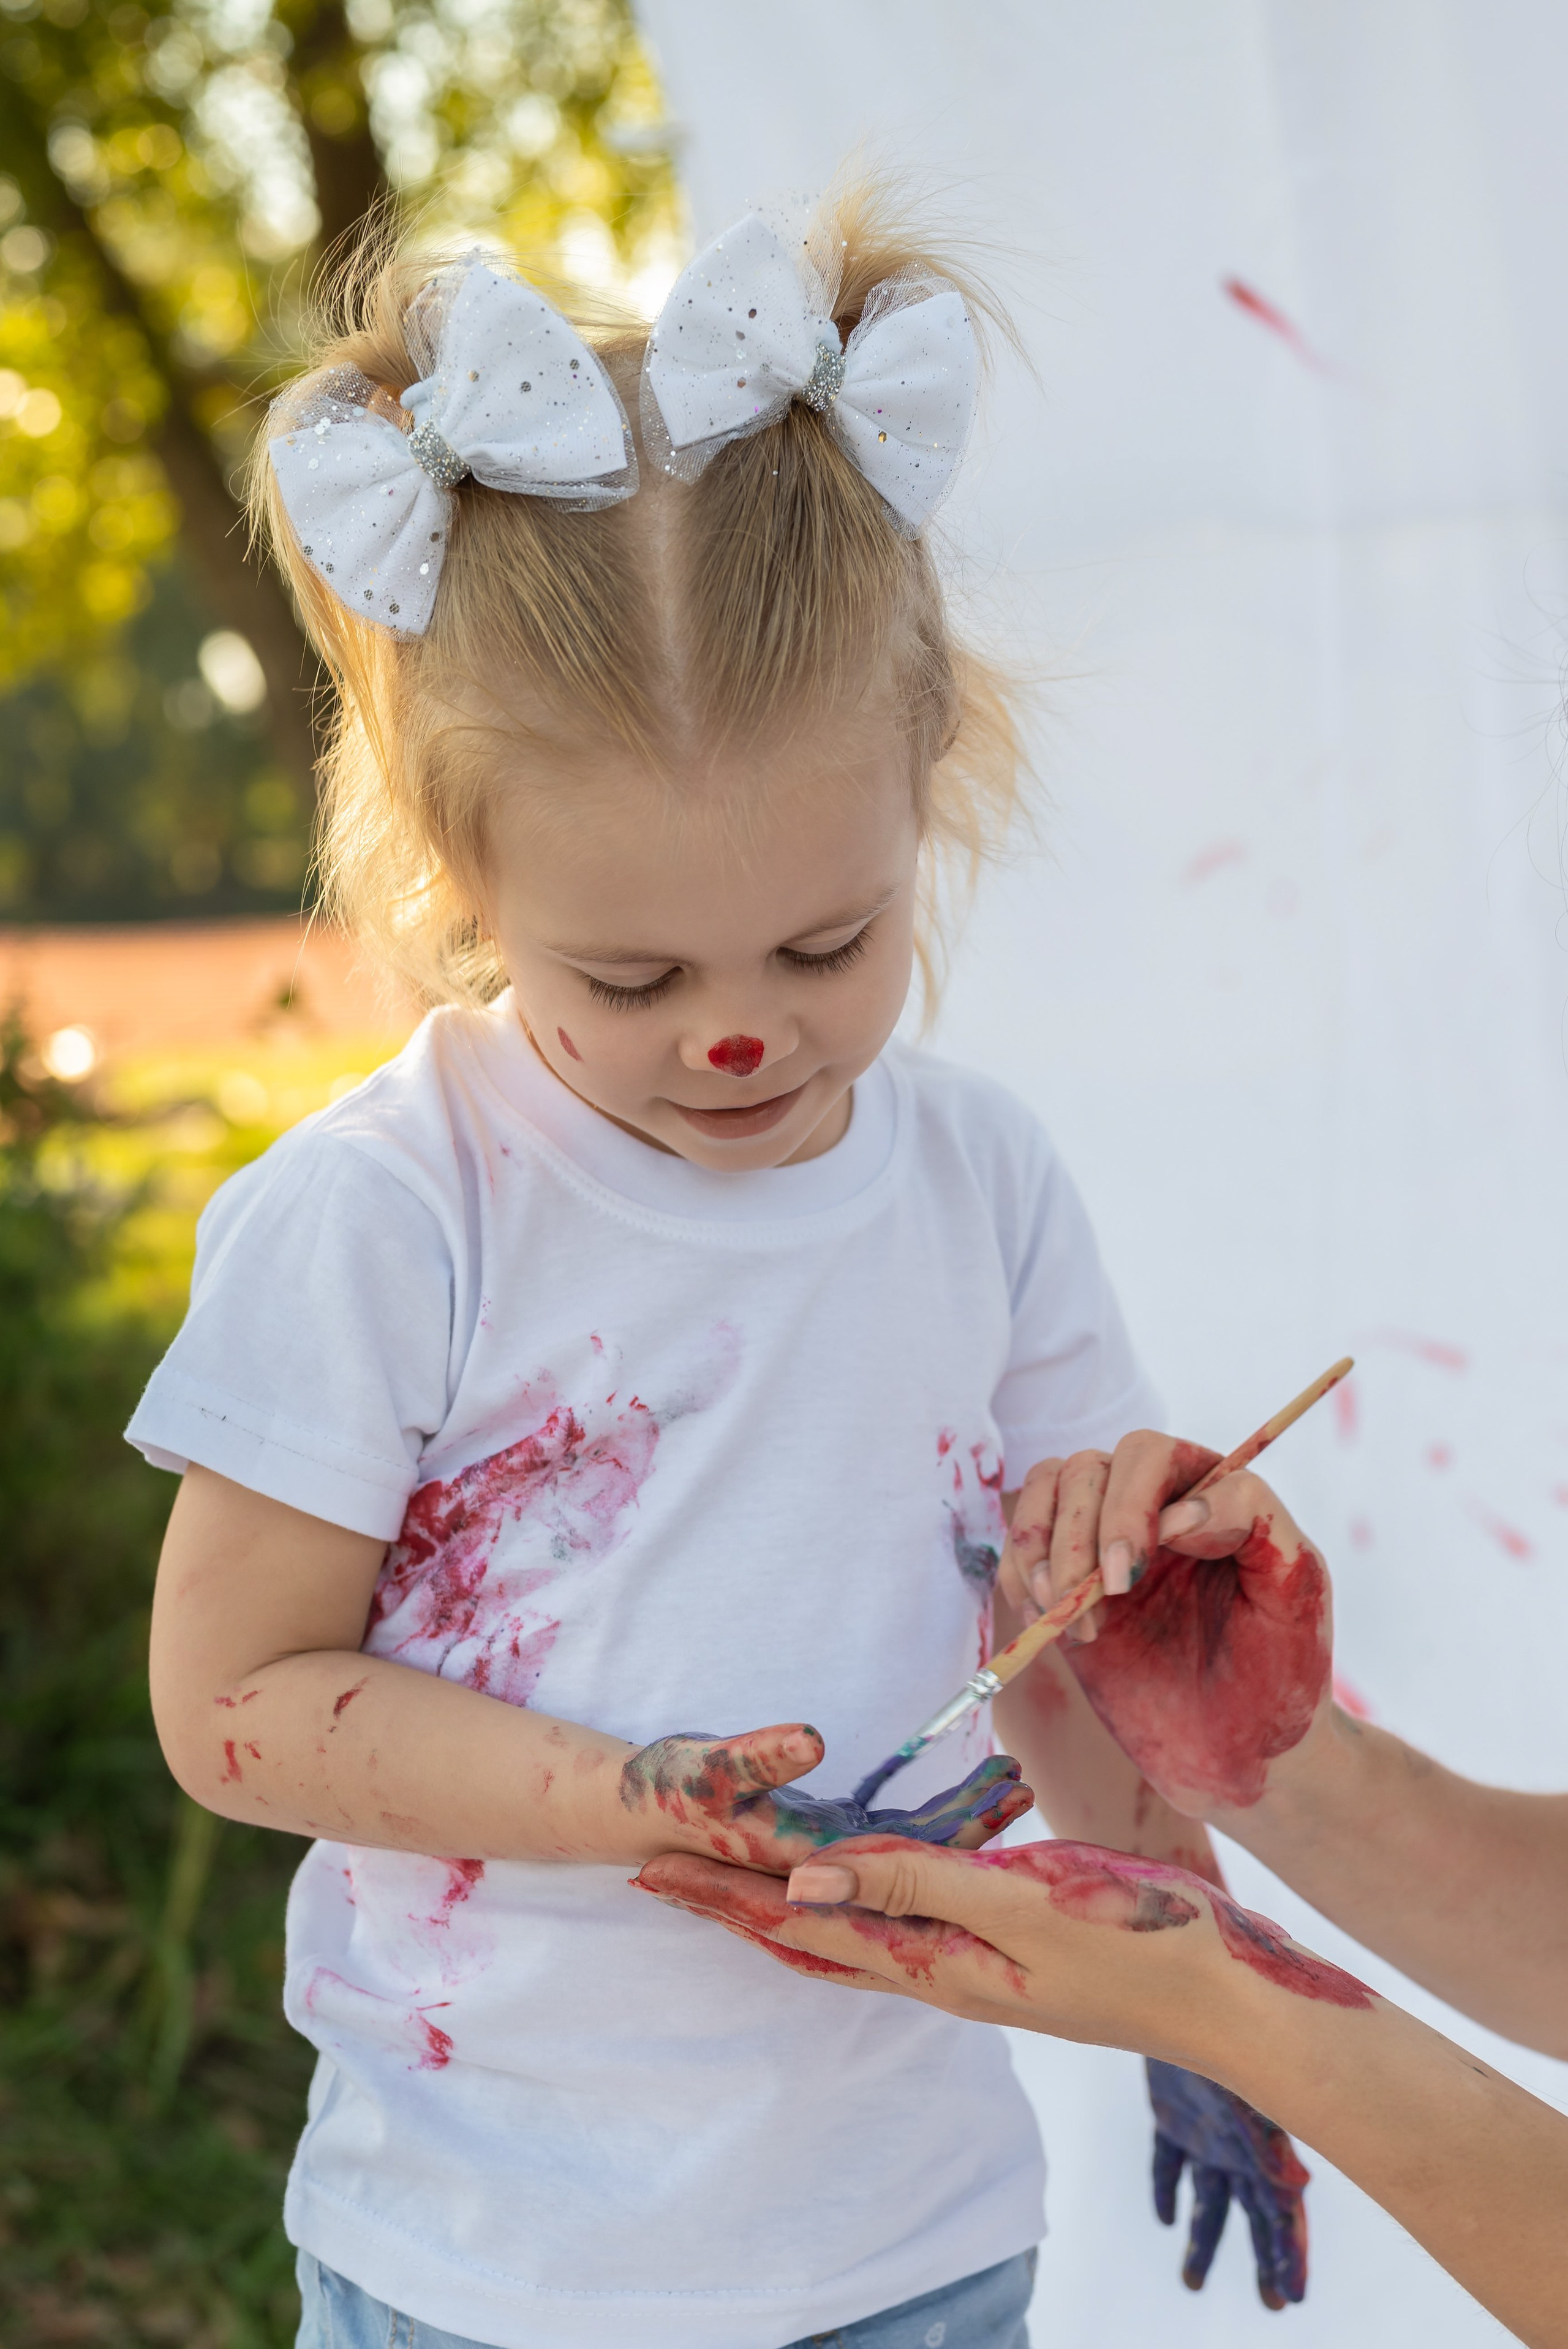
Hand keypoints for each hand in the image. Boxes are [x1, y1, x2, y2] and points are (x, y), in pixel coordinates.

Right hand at [617, 1727, 1031, 1872]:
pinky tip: (967, 1793)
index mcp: (810, 1865)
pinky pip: (895, 1837)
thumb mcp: (710, 1765)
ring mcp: (833, 1861)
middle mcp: (830, 1874)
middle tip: (1024, 1779)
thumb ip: (760, 1754)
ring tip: (1012, 1776)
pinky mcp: (828, 1843)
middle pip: (922, 1858)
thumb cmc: (671, 1786)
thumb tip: (809, 1740)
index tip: (1008, 1788)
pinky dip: (932, 1818)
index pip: (905, 1858)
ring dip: (961, 1818)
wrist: (635, 1812)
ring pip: (914, 1850)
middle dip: (976, 1821)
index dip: (961, 1826)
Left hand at [635, 1832, 1369, 2024]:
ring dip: (789, 1909)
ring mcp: (979, 1967)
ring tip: (736, 1884)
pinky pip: (909, 1928)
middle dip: (735, 1903)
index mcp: (934, 1961)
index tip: (652, 1865)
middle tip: (664, 1872)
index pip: (803, 1925)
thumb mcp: (1019, 1904)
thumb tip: (803, 1883)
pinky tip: (864, 1894)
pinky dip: (862, 1906)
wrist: (1234, 2002)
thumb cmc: (1137, 1945)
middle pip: (813, 1935)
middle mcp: (942, 1972)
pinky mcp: (1014, 1950)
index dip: (727, 1893)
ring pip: (856, 1935)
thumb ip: (914, 1886)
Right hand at [1003, 1432, 1334, 1815]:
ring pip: (1045, 1492)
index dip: (1127, 1504)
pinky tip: (1050, 1624)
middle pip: (1085, 1469)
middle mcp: (1154, 1507)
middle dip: (1078, 1535)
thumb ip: (1254, 1521)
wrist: (1247, 1758)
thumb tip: (1178, 1508)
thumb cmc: (1284, 1671)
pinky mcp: (1069, 1590)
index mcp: (1211, 1493)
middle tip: (1103, 1605)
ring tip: (1065, 1615)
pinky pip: (1020, 1549)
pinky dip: (1018, 1577)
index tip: (1129, 1576)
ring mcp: (1106, 1546)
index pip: (1148, 1454)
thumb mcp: (1297, 1588)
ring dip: (1041, 1549)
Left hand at [1146, 2057, 1308, 2308]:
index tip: (1291, 2296)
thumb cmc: (1229, 2036)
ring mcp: (1207, 2134)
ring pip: (1209, 2200)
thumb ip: (1268, 2139)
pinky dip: (1167, 2191)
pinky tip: (1166, 2219)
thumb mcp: (1248, 2090)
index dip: (1288, 2256)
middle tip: (1274, 2303)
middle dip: (1264, 2259)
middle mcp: (1239, 2147)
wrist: (1183, 1993)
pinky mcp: (1173, 2117)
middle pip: (1254, 2215)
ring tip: (1192, 2283)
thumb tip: (1295, 2188)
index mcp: (1264, 2148)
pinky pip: (1168, 2164)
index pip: (1282, 2215)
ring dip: (1203, 2239)